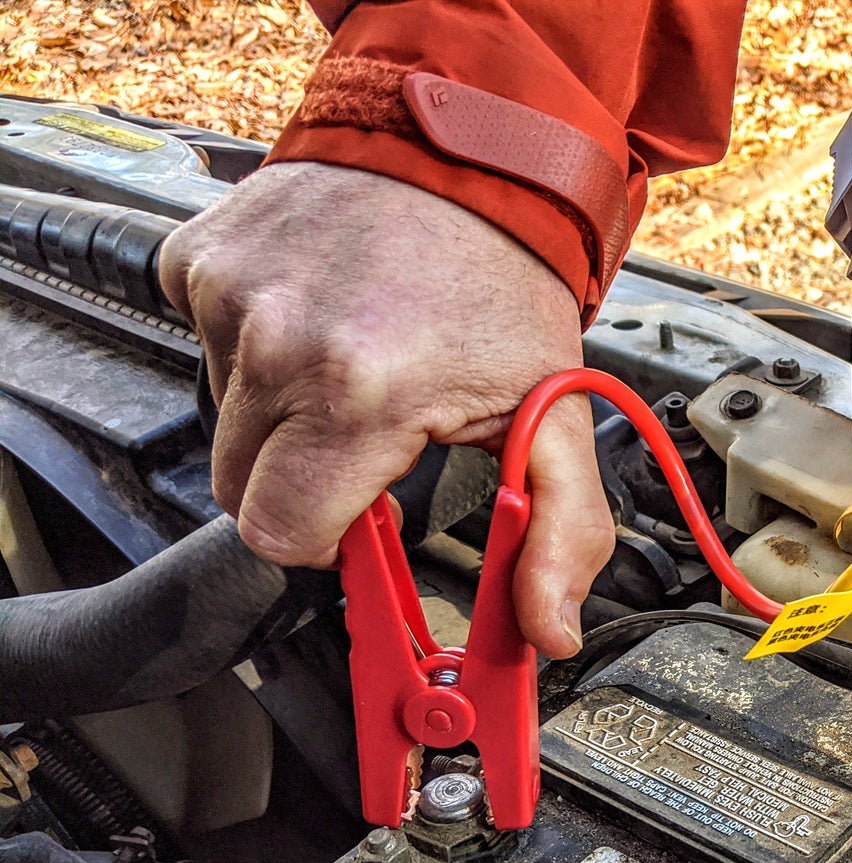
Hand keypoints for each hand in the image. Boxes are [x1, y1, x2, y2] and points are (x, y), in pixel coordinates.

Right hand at [159, 161, 612, 655]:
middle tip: (370, 442)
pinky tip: (321, 320)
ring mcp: (227, 294)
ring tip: (356, 365)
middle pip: (241, 490)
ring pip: (223, 421)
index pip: (281, 535)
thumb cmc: (507, 278)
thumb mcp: (556, 415)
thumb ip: (562, 534)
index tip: (365, 515)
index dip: (327, 542)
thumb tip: (546, 630)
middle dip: (303, 486)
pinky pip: (206, 349)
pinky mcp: (196, 259)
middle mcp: (277, 340)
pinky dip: (255, 351)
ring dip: (282, 416)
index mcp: (360, 392)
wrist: (467, 151)